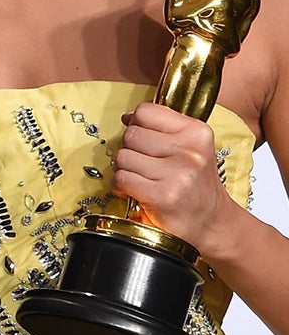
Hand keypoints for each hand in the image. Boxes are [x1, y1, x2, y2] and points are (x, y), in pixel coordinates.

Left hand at [114, 102, 237, 249]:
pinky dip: (120, 186)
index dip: (137, 125)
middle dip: (131, 150)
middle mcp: (190, 151)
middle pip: (131, 134)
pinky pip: (121, 178)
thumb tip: (128, 117)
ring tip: (143, 179)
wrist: (213, 223)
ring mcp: (177, 174)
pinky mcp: (162, 195)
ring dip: (125, 169)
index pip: (146, 111)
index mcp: (197, 133)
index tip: (143, 138)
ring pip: (122, 156)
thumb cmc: (195, 185)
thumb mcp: (191, 148)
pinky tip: (135, 191)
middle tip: (145, 165)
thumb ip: (163, 128)